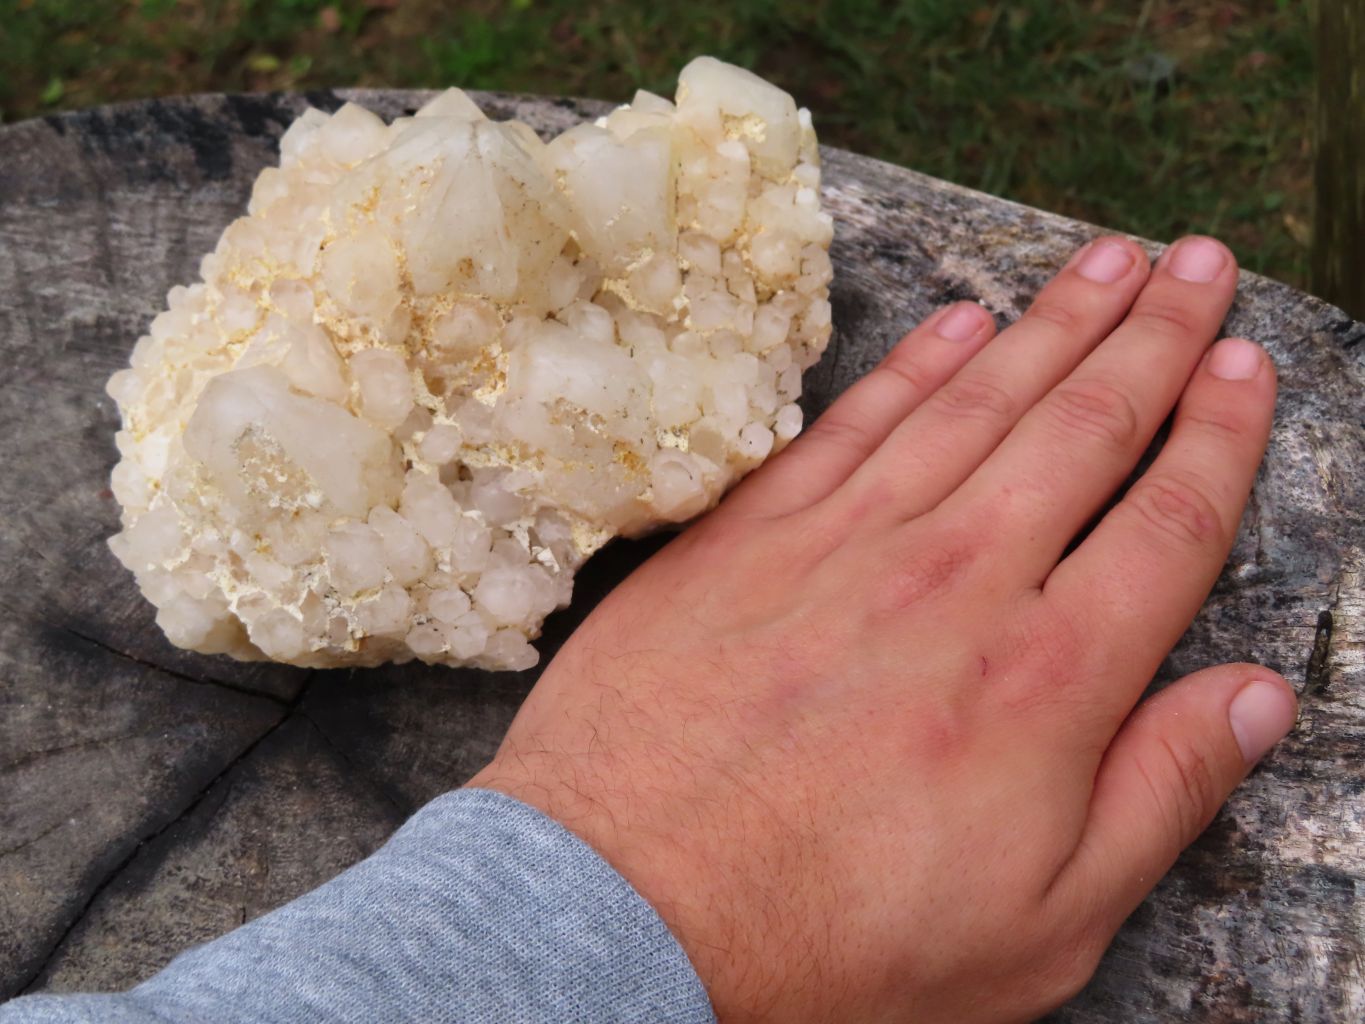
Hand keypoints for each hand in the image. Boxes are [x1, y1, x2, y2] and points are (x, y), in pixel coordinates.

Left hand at [468, 235, 1297, 1022]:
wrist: (631, 907)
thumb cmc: (837, 940)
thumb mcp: (1041, 925)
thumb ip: (1160, 796)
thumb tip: (1253, 697)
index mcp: (1046, 677)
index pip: (1165, 520)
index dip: (1218, 431)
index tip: (1245, 363)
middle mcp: (957, 581)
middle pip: (1082, 427)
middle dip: (1152, 335)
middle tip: (1197, 262)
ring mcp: (846, 544)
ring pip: (975, 402)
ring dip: (1051, 323)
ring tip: (1107, 260)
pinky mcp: (750, 535)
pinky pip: (852, 424)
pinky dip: (913, 364)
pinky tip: (958, 322)